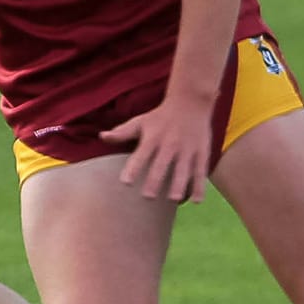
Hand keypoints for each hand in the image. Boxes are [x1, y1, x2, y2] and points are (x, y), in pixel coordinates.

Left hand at [100, 93, 214, 202]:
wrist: (190, 101)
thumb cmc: (160, 116)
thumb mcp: (141, 121)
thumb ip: (122, 132)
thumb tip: (102, 136)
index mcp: (153, 137)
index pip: (141, 154)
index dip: (133, 167)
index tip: (125, 182)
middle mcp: (170, 144)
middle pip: (162, 163)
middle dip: (155, 179)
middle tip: (148, 196)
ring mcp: (187, 149)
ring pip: (183, 168)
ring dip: (179, 184)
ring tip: (173, 199)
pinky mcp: (201, 152)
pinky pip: (200, 170)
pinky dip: (199, 186)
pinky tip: (196, 201)